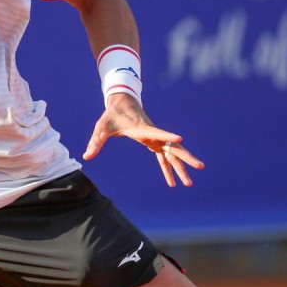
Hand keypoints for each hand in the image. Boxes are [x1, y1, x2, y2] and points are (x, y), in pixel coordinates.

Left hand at [83, 94, 204, 187]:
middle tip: (199, 167)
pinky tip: (172, 182)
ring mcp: (154, 138)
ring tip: (189, 183)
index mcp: (141, 128)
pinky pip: (163, 157)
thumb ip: (96, 141)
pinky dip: (168, 168)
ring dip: (180, 167)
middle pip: (172, 146)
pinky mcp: (153, 142)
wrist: (122, 103)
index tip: (180, 139)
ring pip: (171, 153)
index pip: (156, 132)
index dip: (167, 136)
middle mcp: (152, 133)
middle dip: (185, 157)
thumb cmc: (112, 114)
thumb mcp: (102, 127)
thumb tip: (86, 156)